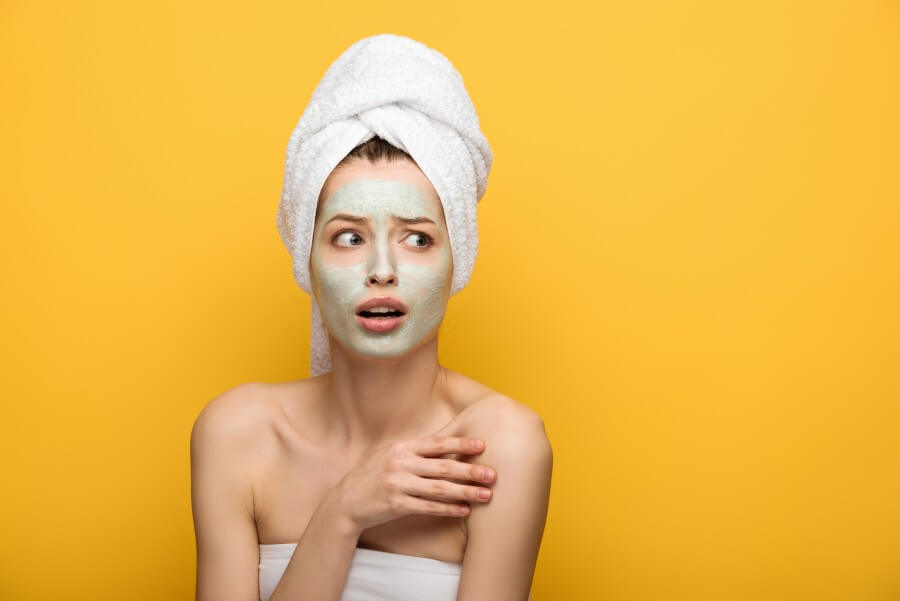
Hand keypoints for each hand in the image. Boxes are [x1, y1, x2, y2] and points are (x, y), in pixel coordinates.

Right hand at [331, 436, 496, 532]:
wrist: (345, 502)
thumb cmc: (372, 476)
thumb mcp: (389, 455)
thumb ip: (414, 451)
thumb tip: (447, 445)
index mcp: (402, 447)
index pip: (437, 443)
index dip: (461, 443)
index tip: (482, 445)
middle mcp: (400, 463)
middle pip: (443, 466)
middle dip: (470, 470)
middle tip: (493, 474)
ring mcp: (398, 484)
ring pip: (439, 488)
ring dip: (466, 491)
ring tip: (486, 495)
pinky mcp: (397, 505)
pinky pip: (428, 507)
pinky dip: (448, 508)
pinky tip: (465, 510)